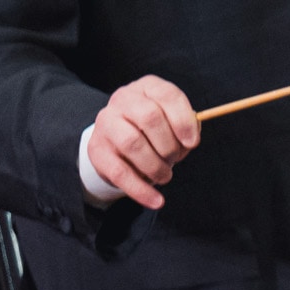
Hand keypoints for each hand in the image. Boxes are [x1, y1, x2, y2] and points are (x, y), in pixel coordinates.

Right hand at [86, 75, 198, 209]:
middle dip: (169, 145)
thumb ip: (186, 128)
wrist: (118, 142)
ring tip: (166, 175)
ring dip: (156, 166)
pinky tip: (156, 201)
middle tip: (175, 159)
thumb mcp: (173, 123)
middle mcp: (123, 100)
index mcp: (147, 88)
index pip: (167, 95)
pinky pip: (120, 172)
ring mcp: (106, 123)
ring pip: (132, 143)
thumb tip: (190, 140)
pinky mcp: (97, 150)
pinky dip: (141, 190)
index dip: (183, 120)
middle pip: (149, 117)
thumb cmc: (155, 131)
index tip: (192, 143)